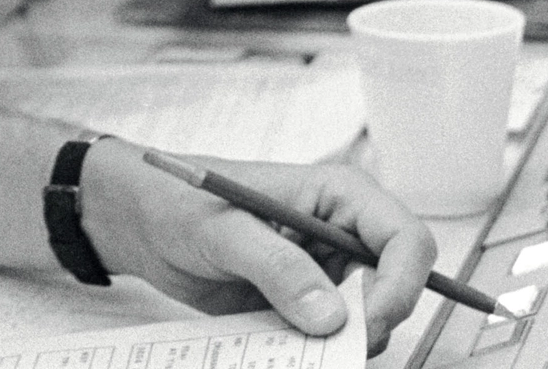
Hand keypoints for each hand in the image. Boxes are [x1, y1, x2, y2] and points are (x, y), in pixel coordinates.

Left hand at [78, 138, 434, 350]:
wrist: (142, 224)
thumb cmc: (180, 202)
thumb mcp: (224, 230)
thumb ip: (277, 266)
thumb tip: (331, 316)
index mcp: (338, 196)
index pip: (405, 239)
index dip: (402, 284)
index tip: (370, 321)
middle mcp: (342, 235)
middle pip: (397, 289)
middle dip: (373, 325)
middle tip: (327, 348)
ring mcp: (326, 273)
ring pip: (367, 322)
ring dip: (339, 344)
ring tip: (290, 343)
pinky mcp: (304, 304)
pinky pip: (327, 338)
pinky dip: (313, 352)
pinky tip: (277, 346)